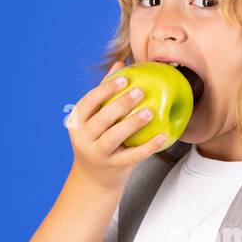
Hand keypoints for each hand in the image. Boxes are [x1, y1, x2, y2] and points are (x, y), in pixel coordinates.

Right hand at [66, 60, 168, 190]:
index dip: (105, 89)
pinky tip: (163, 136)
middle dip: (120, 104)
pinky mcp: (113, 167)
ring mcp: (97, 154)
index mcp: (78, 121)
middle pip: (101, 119)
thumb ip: (106, 93)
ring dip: (132, 124)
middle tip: (140, 91)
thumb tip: (120, 64)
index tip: (124, 78)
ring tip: (150, 112)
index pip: (89, 102)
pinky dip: (148, 147)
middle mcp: (83, 138)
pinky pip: (132, 156)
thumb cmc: (98, 139)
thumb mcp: (96, 118)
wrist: (93, 177)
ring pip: (113, 137)